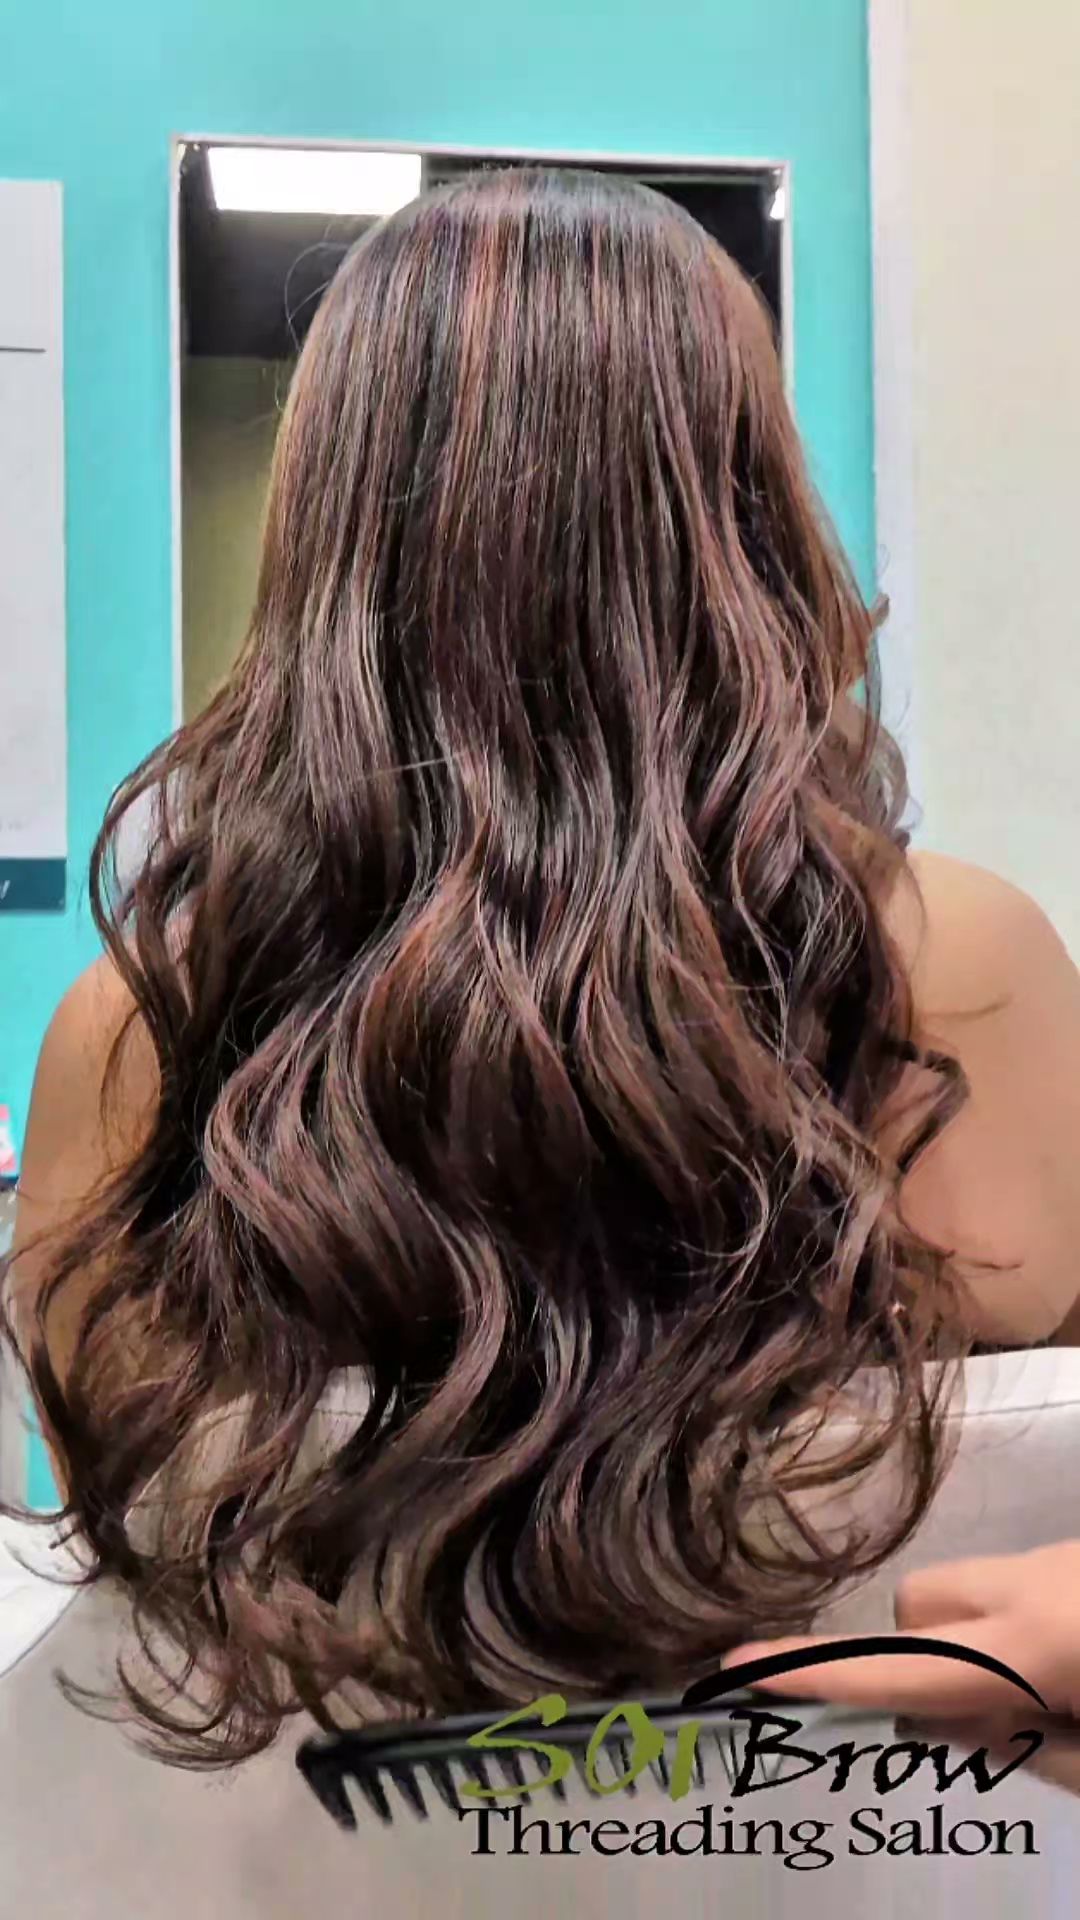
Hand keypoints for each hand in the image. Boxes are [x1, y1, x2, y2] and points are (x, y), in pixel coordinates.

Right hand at [727, 1542, 1079, 1720]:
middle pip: (920, 1602)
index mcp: (1033, 1645)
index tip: (738, 1665)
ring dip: (983, 1638)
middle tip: (997, 1715)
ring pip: (972, 1588)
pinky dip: (1030, 1627)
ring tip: (1053, 1691)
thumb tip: (944, 1723)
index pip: (904, 1670)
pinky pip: (1023, 1584)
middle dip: (927, 1653)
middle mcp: (1032, 1581)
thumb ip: (1013, 1750)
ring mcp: (1057, 1556)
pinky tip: (1075, 1662)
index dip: (819, 1673)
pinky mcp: (1077, 1552)